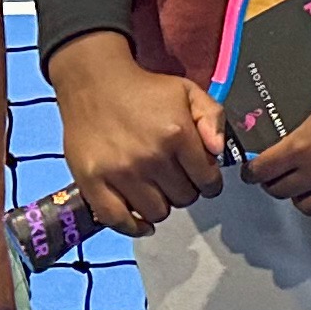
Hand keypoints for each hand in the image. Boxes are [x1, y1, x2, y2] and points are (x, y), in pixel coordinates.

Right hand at [46, 32, 223, 235]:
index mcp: (177, 134)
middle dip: (185, 190)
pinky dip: (133, 226)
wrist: (94, 83)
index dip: (209, 181)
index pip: (208, 181)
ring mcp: (120, 173)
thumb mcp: (188, 91)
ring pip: (156, 213)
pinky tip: (141, 220)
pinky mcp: (93, 182)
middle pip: (184, 199)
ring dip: (161, 204)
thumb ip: (213, 118)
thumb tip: (218, 152)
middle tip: (174, 176)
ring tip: (155, 187)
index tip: (201, 176)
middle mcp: (150, 157)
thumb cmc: (145, 90)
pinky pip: (117, 220)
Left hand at [244, 70, 310, 233]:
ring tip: (310, 189)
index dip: (254, 172)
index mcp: (302, 147)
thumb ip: (310, 125)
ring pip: (310, 208)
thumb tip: (309, 132)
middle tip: (281, 176)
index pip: (261, 171)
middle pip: (281, 192)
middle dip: (276, 184)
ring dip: (305, 199)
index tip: (254, 171)